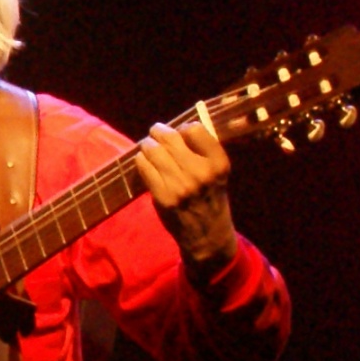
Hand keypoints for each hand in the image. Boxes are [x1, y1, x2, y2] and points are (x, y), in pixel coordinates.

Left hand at [134, 116, 240, 272]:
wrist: (207, 234)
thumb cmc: (210, 197)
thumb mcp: (217, 173)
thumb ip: (202, 150)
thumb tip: (175, 126)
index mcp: (218, 164)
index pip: (194, 129)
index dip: (183, 129)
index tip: (180, 133)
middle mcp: (201, 173)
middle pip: (169, 137)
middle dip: (158, 132)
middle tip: (155, 132)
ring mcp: (181, 186)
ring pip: (152, 149)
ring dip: (147, 144)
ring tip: (149, 146)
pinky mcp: (163, 197)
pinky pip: (143, 165)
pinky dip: (141, 160)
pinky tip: (146, 162)